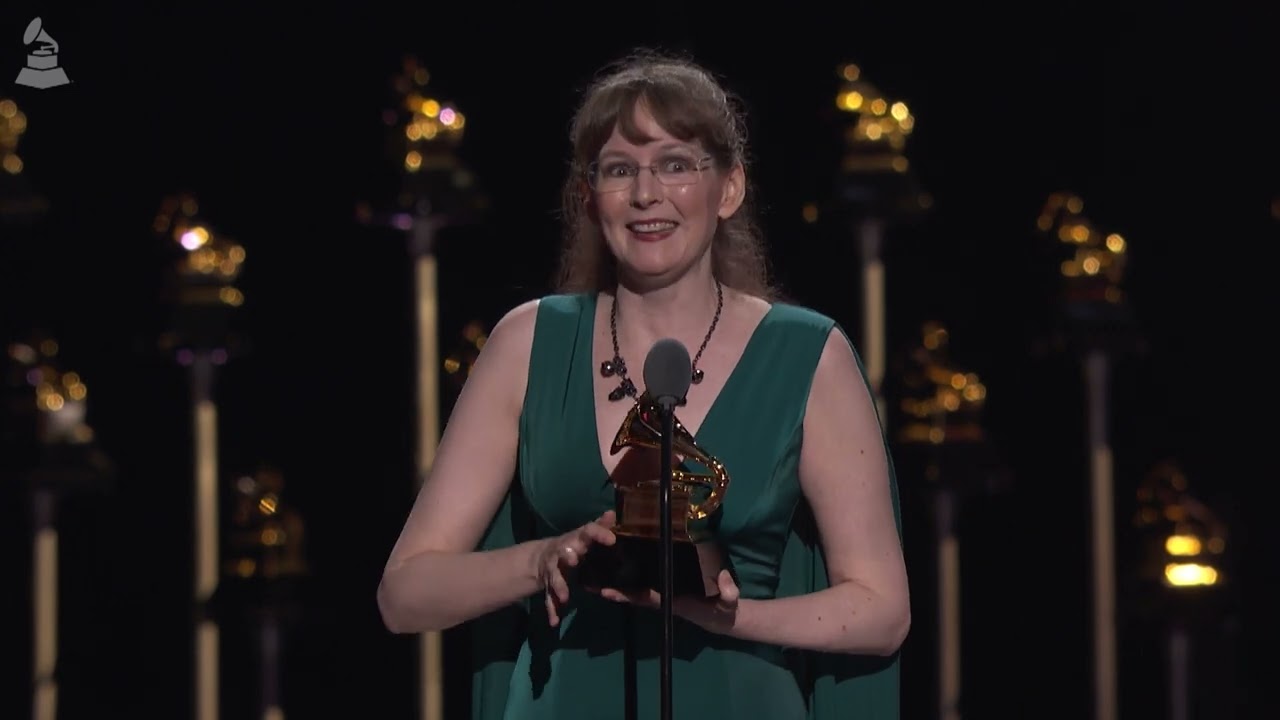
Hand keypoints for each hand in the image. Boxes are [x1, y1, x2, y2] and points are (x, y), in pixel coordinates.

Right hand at [538, 510, 616, 627]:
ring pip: (554, 578)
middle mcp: (562, 553)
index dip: (599, 534)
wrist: (543, 557)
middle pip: (563, 554)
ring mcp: (553, 570)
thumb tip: (613, 512)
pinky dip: (551, 609)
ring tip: (565, 598)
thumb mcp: (585, 535)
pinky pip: (549, 598)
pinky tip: (554, 621)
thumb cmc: (573, 545)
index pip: (588, 532)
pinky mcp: (548, 585)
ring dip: (559, 586)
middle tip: (574, 561)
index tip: (612, 540)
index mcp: (576, 540)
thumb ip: (600, 527)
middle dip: (568, 557)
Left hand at [597, 569, 740, 635]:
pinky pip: (643, 584)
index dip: (629, 595)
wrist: (723, 613)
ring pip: (636, 589)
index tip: (609, 591)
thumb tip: (726, 583)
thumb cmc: (724, 607)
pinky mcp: (665, 587)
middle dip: (614, 590)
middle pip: (634, 594)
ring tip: (594, 574)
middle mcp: (663, 598)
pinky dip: (629, 578)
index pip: (648, 597)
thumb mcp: (729, 601)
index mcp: (673, 601)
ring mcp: (663, 593)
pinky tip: (616, 566)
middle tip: (590, 584)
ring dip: (617, 584)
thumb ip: (729, 593)